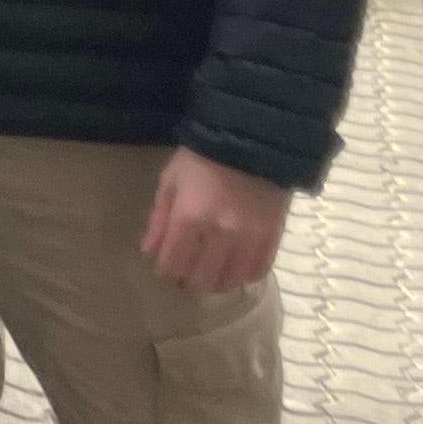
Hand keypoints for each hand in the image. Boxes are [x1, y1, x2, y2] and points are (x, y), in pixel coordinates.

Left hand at [142, 148, 289, 292]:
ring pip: (231, 279)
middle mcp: (221, 232)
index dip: (165, 270)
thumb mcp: (171, 180)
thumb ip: (159, 218)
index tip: (164, 268)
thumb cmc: (202, 158)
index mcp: (190, 216)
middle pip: (202, 277)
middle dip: (189, 281)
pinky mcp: (274, 236)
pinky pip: (259, 270)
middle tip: (186, 275)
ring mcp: (250, 237)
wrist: (252, 140)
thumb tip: (149, 251)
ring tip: (210, 275)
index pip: (173, 262)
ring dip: (216, 282)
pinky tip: (235, 269)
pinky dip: (244, 275)